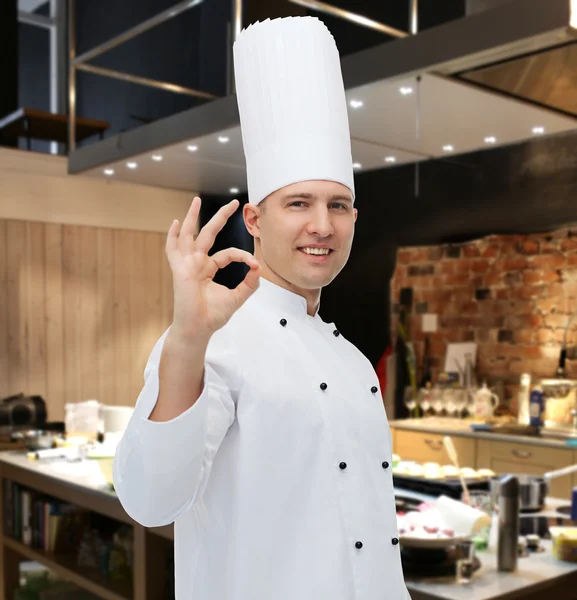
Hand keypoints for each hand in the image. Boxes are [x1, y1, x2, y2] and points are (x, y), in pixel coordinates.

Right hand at [166, 196, 259, 339]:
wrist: (198, 329)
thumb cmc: (212, 316)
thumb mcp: (237, 297)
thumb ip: (249, 283)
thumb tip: (259, 266)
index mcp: (208, 268)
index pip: (227, 253)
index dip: (242, 256)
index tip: (254, 264)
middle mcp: (197, 263)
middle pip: (209, 234)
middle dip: (221, 217)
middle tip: (234, 203)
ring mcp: (187, 264)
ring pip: (189, 235)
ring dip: (192, 217)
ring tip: (197, 200)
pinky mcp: (180, 270)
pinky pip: (173, 250)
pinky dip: (172, 236)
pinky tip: (175, 222)